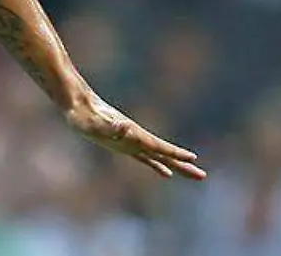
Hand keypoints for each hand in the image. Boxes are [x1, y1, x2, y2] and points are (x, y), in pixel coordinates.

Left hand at [66, 95, 206, 180]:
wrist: (77, 103)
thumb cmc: (84, 114)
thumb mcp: (95, 123)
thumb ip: (110, 125)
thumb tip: (125, 127)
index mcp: (133, 134)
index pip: (157, 147)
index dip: (174, 153)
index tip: (193, 158)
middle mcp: (135, 138)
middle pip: (164, 154)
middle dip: (183, 165)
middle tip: (202, 176)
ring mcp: (131, 142)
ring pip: (158, 157)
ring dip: (176, 165)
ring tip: (193, 172)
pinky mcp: (123, 144)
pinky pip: (145, 158)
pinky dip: (156, 165)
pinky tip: (165, 172)